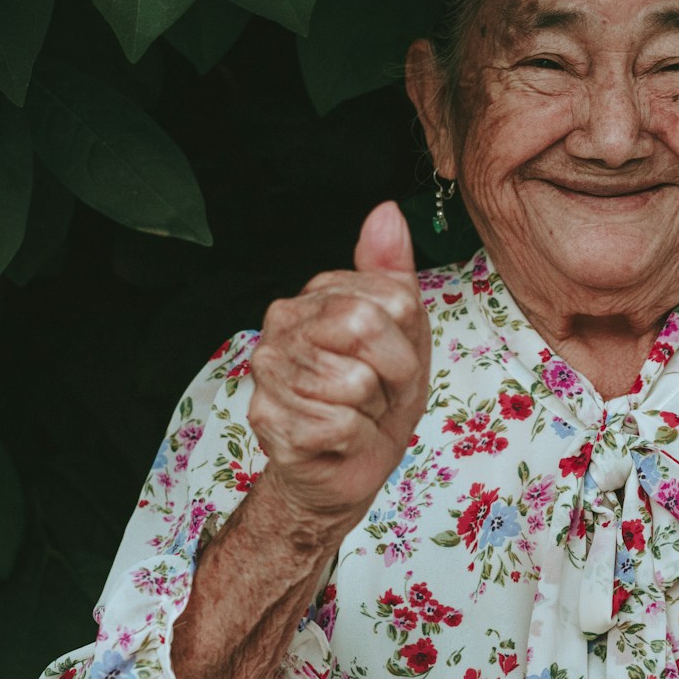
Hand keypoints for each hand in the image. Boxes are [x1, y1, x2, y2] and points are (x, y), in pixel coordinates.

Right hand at [247, 201, 430, 543]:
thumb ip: (393, 272)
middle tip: (381, 393)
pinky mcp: (268, 418)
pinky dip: (354, 440)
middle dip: (395, 374)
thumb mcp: (404, 331)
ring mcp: (270, 370)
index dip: (410, 341)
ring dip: (373, 410)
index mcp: (317, 295)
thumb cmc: (377, 398)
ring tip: (357, 414)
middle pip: (368, 328)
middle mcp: (282, 323)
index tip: (395, 362)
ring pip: (356, 382)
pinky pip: (340, 424)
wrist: (345, 467)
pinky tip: (337, 439)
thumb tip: (386, 212)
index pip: (394, 297)